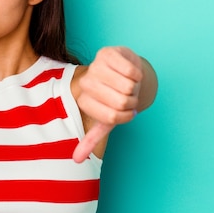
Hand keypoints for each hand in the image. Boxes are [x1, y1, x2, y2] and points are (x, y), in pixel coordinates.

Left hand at [73, 47, 142, 162]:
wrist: (123, 72)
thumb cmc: (115, 97)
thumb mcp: (104, 120)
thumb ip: (90, 139)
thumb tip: (76, 160)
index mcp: (84, 101)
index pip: (112, 117)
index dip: (126, 116)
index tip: (123, 110)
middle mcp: (86, 84)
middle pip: (122, 102)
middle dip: (132, 101)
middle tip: (127, 95)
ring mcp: (95, 66)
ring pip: (128, 86)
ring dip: (135, 87)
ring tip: (128, 83)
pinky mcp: (107, 52)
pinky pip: (131, 70)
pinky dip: (137, 73)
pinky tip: (130, 72)